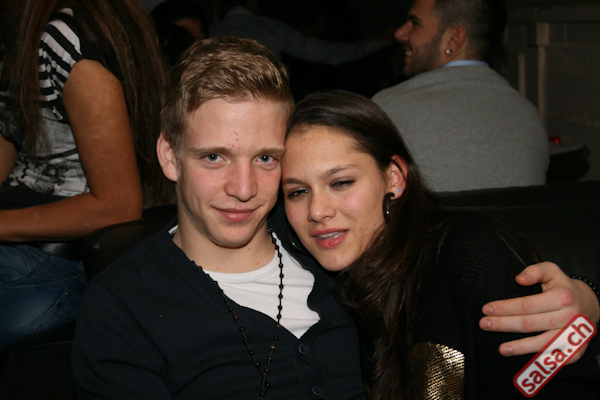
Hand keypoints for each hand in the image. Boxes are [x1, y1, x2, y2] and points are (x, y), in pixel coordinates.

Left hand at [479, 262, 598, 362]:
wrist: (589, 306)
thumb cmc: (564, 288)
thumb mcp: (552, 271)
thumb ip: (535, 271)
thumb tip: (518, 279)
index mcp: (562, 297)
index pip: (527, 305)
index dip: (505, 308)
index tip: (487, 309)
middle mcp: (569, 318)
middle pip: (530, 324)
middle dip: (504, 324)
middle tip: (484, 324)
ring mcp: (573, 336)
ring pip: (541, 343)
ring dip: (519, 347)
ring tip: (500, 348)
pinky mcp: (575, 351)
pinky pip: (552, 356)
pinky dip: (536, 357)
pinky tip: (521, 356)